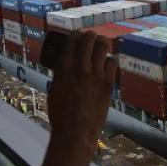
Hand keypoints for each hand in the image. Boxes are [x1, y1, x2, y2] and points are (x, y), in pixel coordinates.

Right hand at [46, 31, 115, 155]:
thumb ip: (60, 74)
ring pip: (103, 46)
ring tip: (102, 44)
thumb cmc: (60, 114)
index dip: (76, 34)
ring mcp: (96, 74)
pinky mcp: (108, 83)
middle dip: (90, 36)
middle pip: (89, 39)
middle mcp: (80, 67)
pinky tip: (108, 63)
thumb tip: (65, 65)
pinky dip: (110, 60)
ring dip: (102, 43)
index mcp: (63, 68)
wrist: (75, 131)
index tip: (78, 35)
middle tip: (92, 39)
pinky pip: (112, 62)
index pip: (72, 40)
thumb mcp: (54, 89)